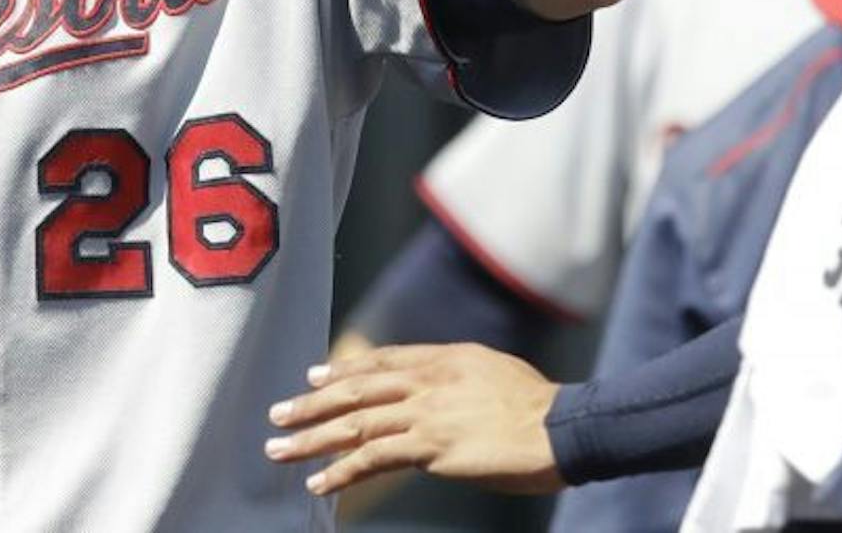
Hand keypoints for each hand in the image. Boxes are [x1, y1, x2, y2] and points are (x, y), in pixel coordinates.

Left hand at [265, 341, 564, 498]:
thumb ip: (456, 376)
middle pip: (355, 390)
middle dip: (311, 403)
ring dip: (311, 439)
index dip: (342, 370)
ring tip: (280, 449)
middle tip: (277, 414)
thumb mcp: (490, 371)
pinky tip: (319, 483)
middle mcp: (425, 380)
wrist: (564, 427)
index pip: (379, 361)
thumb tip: (436, 389)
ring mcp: (425, 413)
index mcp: (441, 358)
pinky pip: (373, 459)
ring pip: (354, 424)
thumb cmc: (538, 406)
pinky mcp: (430, 446)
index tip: (314, 375)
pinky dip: (341, 471)